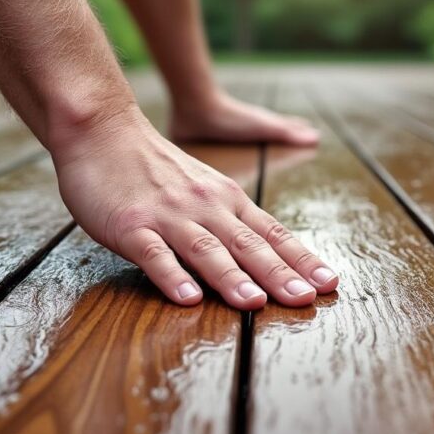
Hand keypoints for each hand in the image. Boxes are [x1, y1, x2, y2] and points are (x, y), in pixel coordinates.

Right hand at [50, 103, 338, 308]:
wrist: (103, 129)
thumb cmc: (151, 164)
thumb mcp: (202, 186)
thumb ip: (228, 218)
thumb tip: (262, 254)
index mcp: (225, 199)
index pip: (272, 233)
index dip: (301, 259)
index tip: (330, 283)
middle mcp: (204, 206)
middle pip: (248, 244)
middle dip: (279, 274)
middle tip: (306, 300)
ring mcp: (168, 216)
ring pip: (206, 249)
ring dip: (231, 278)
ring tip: (254, 304)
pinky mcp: (131, 225)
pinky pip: (154, 254)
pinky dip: (171, 276)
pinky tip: (187, 299)